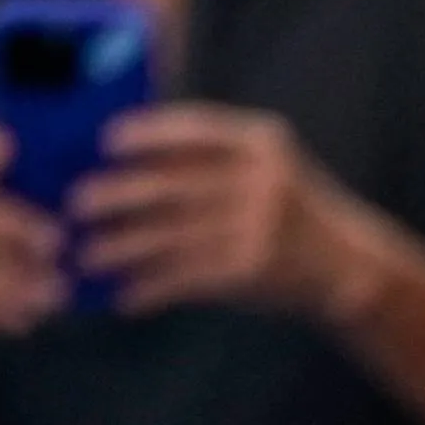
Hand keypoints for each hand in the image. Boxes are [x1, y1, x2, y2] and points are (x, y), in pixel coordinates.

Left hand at [74, 105, 359, 318]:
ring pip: (169, 235)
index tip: (106, 141)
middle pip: (172, 183)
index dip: (146, 133)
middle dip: (117, 193)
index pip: (195, 128)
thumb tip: (123, 156)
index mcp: (263, 143)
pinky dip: (151, 288)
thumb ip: (212, 156)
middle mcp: (262, 181)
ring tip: (88, 256)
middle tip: (77, 203)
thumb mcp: (266, 168)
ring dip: (122, 248)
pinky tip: (127, 296)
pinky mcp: (250, 269)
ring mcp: (257, 226)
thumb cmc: (289, 211)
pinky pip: (185, 276)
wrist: (348, 265)